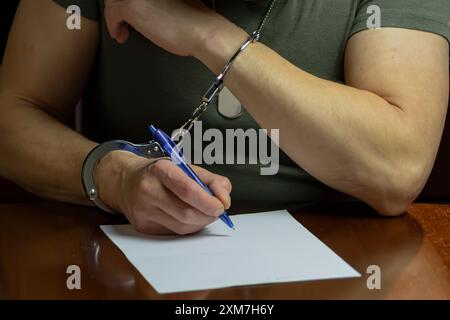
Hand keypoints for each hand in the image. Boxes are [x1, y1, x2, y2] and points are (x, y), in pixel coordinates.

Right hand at [95, 151, 231, 234]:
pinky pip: (174, 233)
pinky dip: (188, 227)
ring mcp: (143, 210)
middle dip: (208, 215)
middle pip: (186, 212)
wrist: (126, 181)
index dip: (208, 201)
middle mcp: (148, 190)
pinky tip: (189, 218)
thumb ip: (211, 180)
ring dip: (200, 223)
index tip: (221, 205)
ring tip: (204, 213)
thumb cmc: (160, 173)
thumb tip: (225, 199)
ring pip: (182, 226)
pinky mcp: (143, 226)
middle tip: (217, 210)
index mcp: (161, 170)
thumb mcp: (186, 167)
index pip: (187, 189)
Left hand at [104, 0, 247, 70]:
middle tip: (120, 21)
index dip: (126, 1)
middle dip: (117, 6)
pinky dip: (113, 25)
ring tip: (121, 30)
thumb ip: (157, 1)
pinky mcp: (132, 6)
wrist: (203, 32)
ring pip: (113, 0)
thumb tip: (145, 8)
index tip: (126, 12)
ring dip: (114, 15)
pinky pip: (113, 13)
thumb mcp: (173, 2)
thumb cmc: (194, 22)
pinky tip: (120, 35)